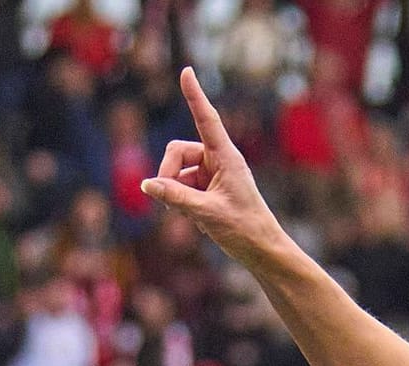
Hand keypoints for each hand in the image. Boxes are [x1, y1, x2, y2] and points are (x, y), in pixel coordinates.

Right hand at [141, 68, 289, 270]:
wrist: (262, 250)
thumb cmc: (244, 229)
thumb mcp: (207, 213)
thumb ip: (176, 197)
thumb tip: (147, 185)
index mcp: (227, 158)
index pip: (207, 119)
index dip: (195, 95)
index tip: (187, 71)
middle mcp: (219, 160)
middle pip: (177, 151)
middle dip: (167, 173)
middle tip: (167, 198)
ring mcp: (212, 174)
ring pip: (176, 171)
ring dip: (174, 191)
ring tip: (190, 214)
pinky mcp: (207, 188)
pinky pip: (181, 187)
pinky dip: (181, 201)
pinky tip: (198, 219)